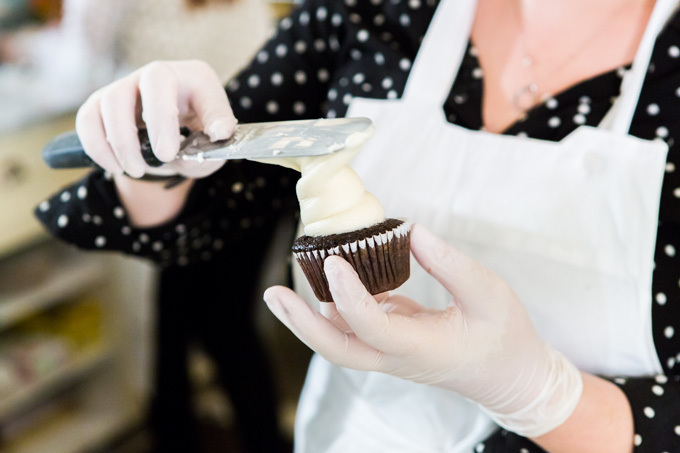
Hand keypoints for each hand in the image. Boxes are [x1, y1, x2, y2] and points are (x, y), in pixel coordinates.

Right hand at [75, 60, 235, 178]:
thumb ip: (216, 147)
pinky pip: (88, 119)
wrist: (169, 141)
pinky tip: (116, 166)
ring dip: (123, 141)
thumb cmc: (196, 137)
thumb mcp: (215, 144)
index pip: (202, 83)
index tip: (216, 136)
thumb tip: (208, 142)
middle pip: (153, 79)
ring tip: (137, 169)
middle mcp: (159, 74)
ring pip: (113, 100)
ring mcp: (126, 86)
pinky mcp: (100, 103)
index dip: (207, 110)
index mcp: (196, 80)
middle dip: (158, 120)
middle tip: (165, 157)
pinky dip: (98, 146)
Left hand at [264, 223, 582, 436]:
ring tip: (282, 290)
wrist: (509, 375)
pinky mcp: (391, 344)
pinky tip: (328, 283)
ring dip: (308, 318)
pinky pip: (353, 330)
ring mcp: (390, 354)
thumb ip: (449, 263)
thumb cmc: (503, 336)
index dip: (349, 295)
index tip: (336, 260)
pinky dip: (334, 309)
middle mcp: (396, 356)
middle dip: (301, 324)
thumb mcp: (488, 293)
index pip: (372, 326)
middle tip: (272, 294)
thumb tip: (411, 232)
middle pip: (337, 349)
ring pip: (339, 343)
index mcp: (421, 347)